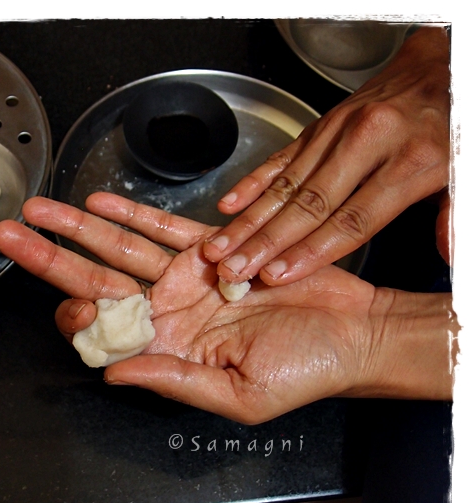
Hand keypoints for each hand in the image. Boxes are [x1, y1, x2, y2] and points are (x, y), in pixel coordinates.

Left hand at [0, 193, 453, 423]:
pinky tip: (98, 203)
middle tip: (9, 234)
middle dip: (49, 256)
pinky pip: (163, 227)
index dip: (74, 318)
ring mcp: (186, 276)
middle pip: (94, 279)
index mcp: (167, 349)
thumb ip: (173, 381)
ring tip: (40, 208)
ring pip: (119, 246)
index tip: (63, 308)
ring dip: (78, 226)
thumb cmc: (305, 372)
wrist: (355, 334)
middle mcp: (167, 311)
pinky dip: (132, 214)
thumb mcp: (238, 394)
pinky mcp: (212, 247)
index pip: (103, 330)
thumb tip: (114, 372)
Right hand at [202, 26, 450, 285]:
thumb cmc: (452, 123)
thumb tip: (448, 256)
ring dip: (249, 219)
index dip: (312, 250)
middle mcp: (367, 143)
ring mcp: (339, 131)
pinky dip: (252, 181)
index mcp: (411, 161)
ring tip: (220, 246)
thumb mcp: (469, 169)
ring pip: (286, 183)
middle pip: (308, 204)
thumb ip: (454, 214)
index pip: (353, 219)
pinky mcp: (320, 123)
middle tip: (234, 269)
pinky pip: (282, 156)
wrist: (444, 63)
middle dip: (266, 241)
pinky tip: (229, 204)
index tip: (279, 275)